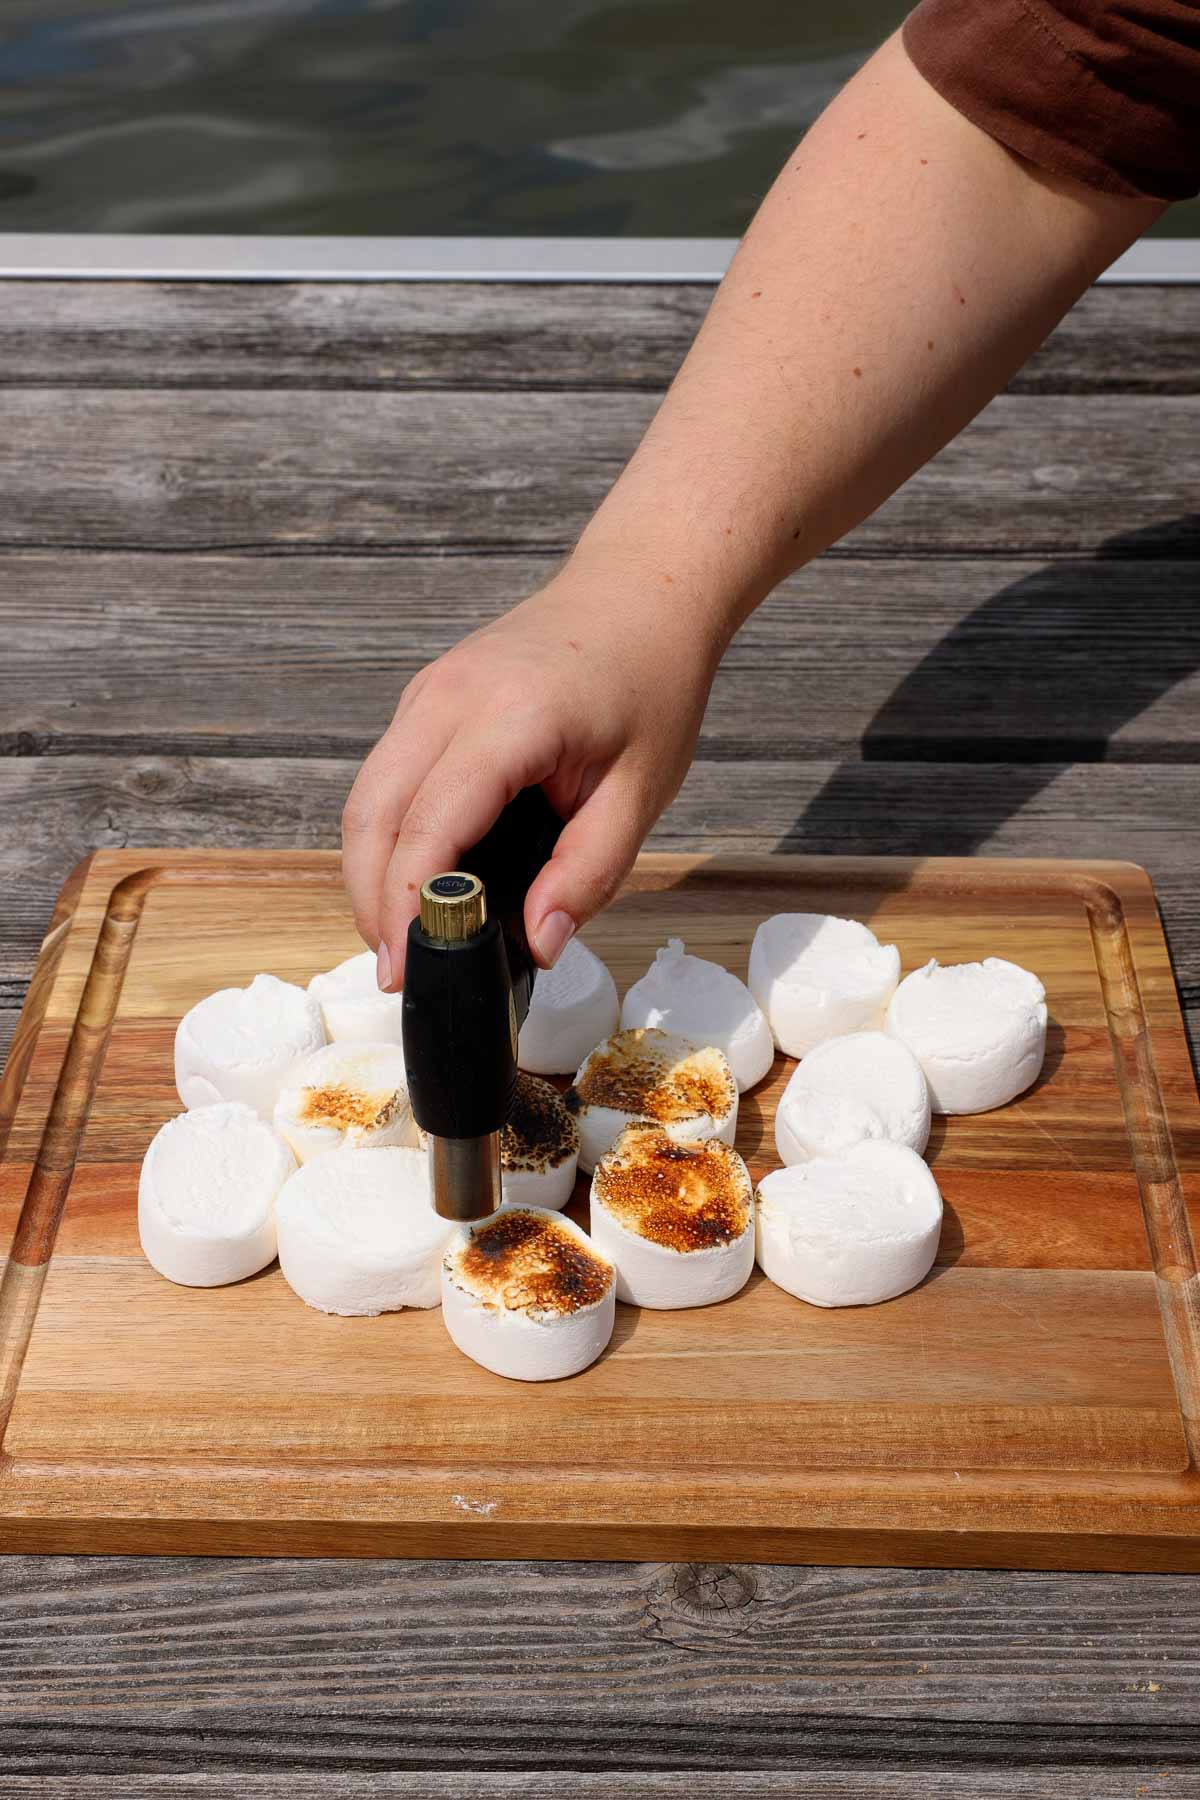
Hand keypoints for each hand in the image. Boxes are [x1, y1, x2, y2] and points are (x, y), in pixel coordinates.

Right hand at [341, 569, 722, 990]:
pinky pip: (386, 776)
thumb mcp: (641, 792)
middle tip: (397, 969)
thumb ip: (588, 872)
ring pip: (367, 796)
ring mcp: (428, 692)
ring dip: (371, 870)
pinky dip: (387, 834)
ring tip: (402, 937)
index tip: (409, 967)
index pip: (429, 825)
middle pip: (372, 814)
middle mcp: (448, 697)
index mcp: (508, 718)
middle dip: (372, 900)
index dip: (410, 904)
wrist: (641, 593)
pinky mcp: (427, 698)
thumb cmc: (650, 685)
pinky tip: (418, 879)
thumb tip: (539, 945)